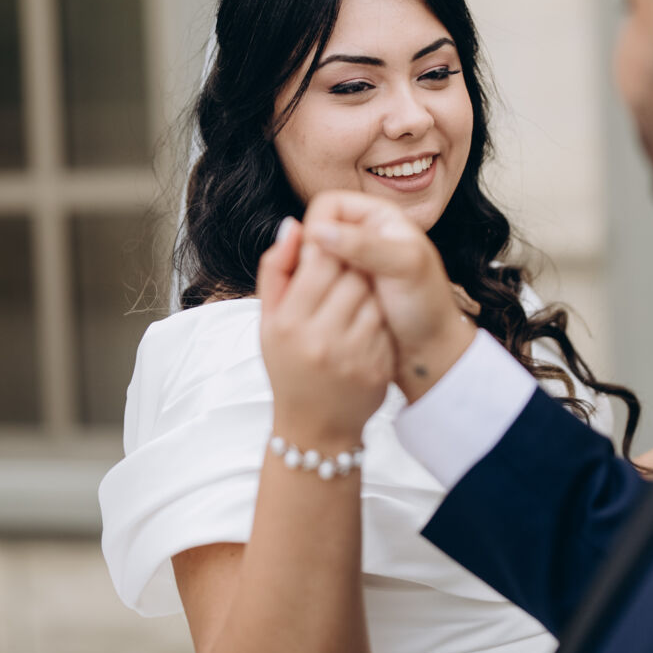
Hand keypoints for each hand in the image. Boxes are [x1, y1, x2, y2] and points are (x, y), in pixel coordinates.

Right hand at [257, 219, 395, 448]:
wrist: (315, 427)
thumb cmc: (288, 366)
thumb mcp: (268, 320)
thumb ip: (275, 269)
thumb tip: (292, 224)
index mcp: (287, 322)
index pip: (320, 259)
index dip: (330, 248)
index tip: (330, 254)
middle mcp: (318, 338)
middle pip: (352, 275)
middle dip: (353, 268)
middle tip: (348, 274)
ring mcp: (350, 355)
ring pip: (373, 297)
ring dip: (369, 292)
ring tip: (355, 301)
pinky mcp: (375, 368)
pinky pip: (385, 324)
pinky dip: (379, 319)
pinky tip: (368, 326)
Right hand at [300, 193, 472, 400]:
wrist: (430, 348)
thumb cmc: (427, 305)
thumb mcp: (403, 268)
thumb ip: (364, 245)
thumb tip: (317, 231)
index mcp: (378, 215)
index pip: (327, 205)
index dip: (317, 228)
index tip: (315, 258)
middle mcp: (362, 233)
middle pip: (316, 231)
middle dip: (315, 257)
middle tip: (330, 285)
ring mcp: (351, 261)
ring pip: (312, 259)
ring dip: (318, 279)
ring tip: (340, 301)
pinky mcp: (343, 287)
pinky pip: (316, 283)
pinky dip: (319, 294)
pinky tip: (334, 312)